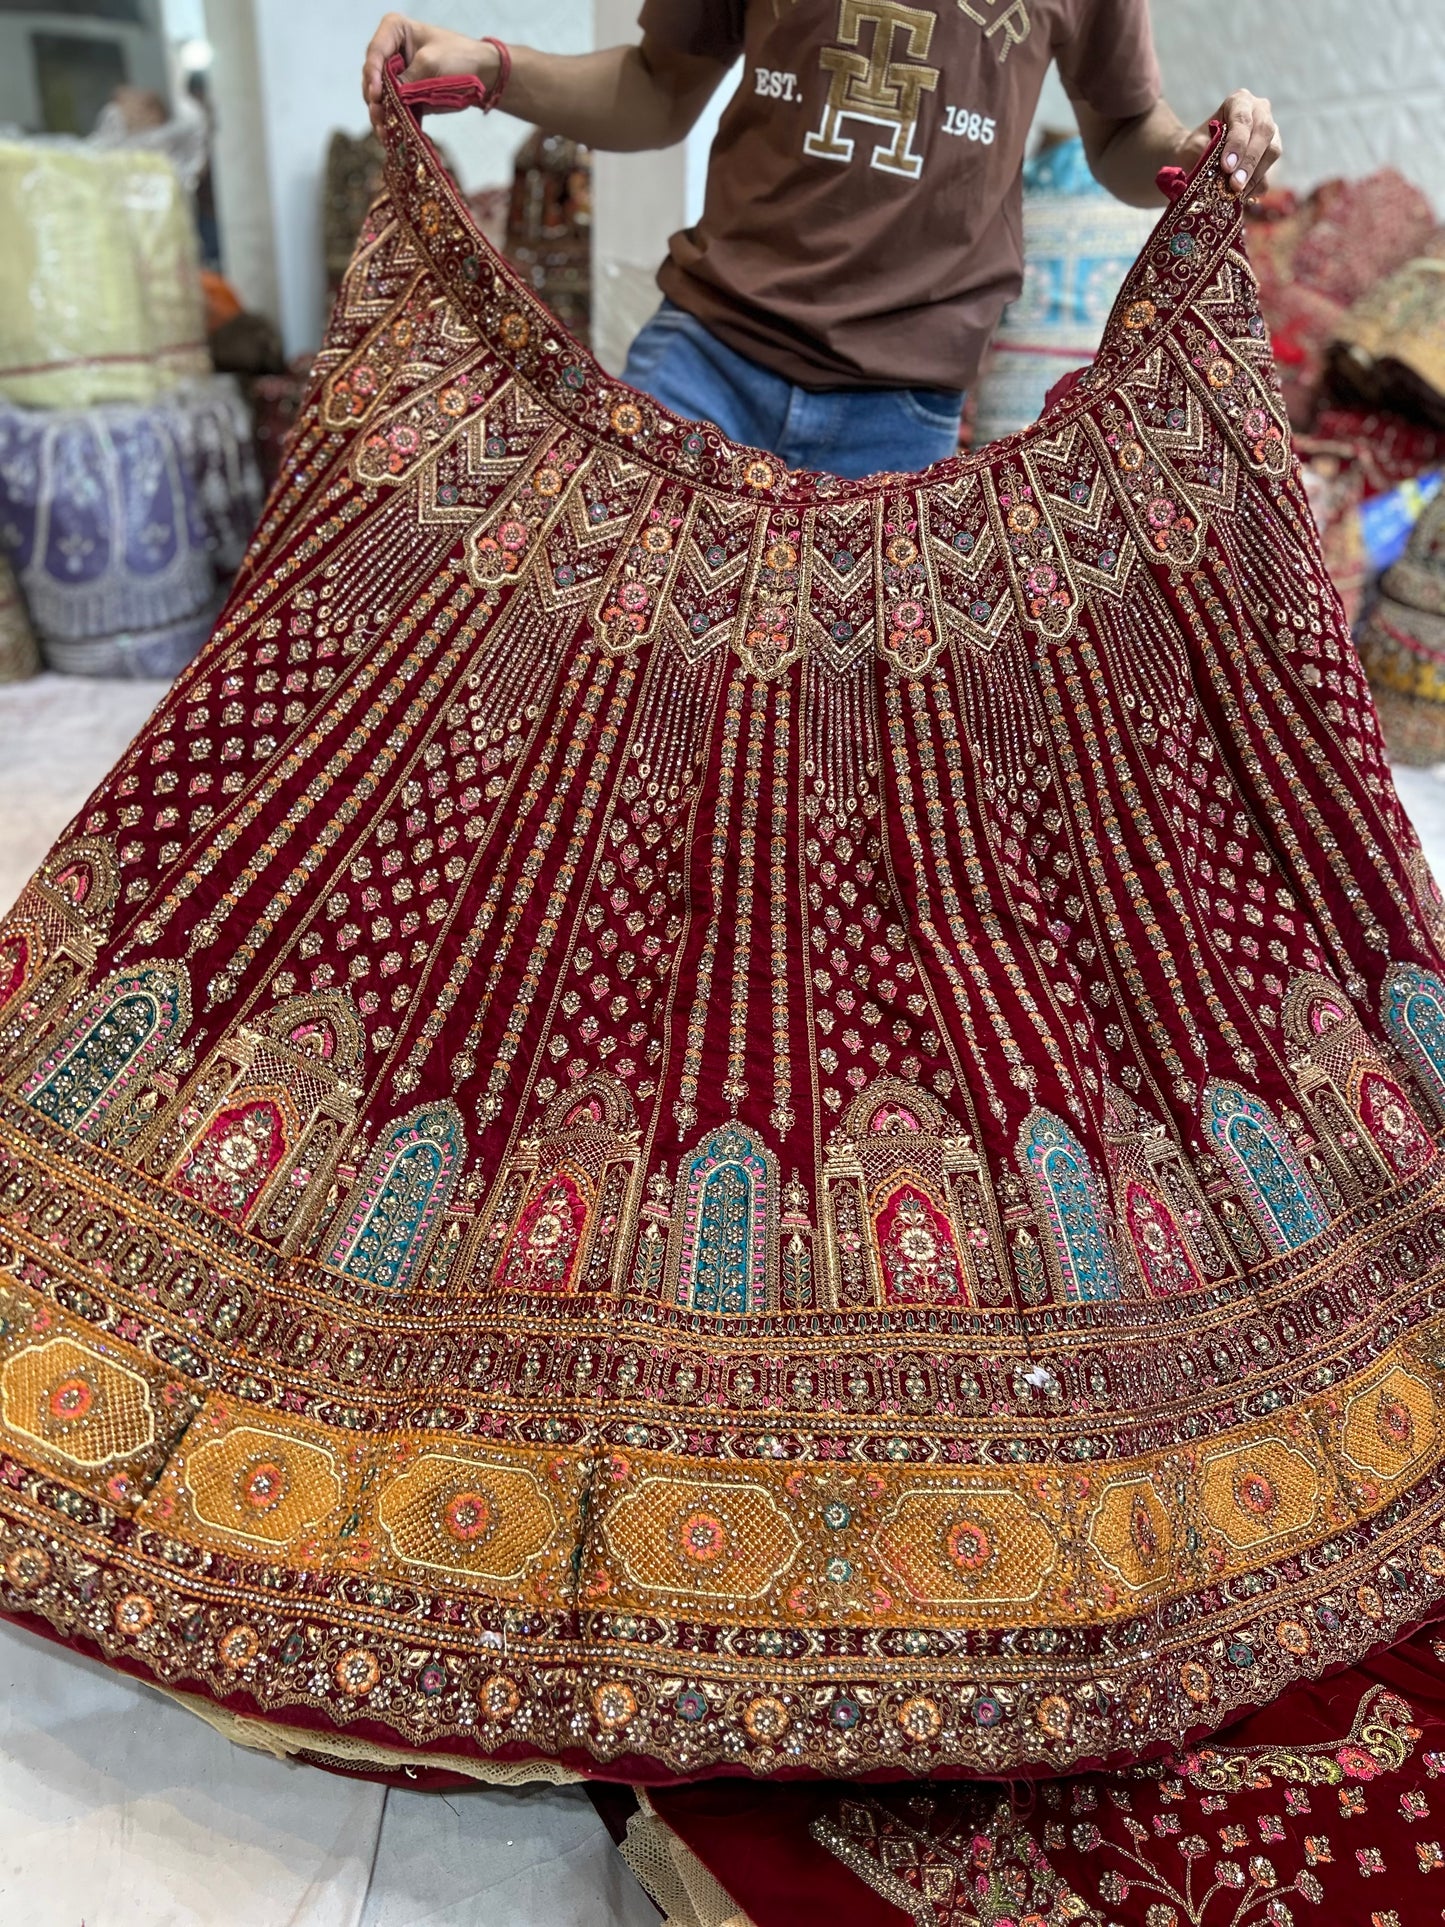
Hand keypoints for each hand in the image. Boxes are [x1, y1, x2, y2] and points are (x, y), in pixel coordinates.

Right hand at [362, 15, 500, 131]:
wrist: (482, 73)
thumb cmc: (459, 56)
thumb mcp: (431, 63)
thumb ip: (407, 80)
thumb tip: (388, 100)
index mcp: (395, 30)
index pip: (375, 51)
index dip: (372, 73)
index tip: (376, 94)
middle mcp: (391, 51)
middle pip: (373, 77)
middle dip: (374, 99)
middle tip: (378, 117)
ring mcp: (396, 75)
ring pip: (380, 97)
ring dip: (380, 115)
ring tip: (383, 132)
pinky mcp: (405, 96)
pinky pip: (394, 110)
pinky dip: (392, 124)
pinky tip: (389, 137)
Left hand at [1174, 89, 1282, 199]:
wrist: (1196, 155)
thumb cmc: (1194, 147)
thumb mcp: (1193, 146)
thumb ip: (1206, 152)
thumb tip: (1222, 171)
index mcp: (1239, 101)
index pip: (1242, 119)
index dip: (1237, 144)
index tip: (1227, 167)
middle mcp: (1259, 111)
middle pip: (1264, 133)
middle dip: (1249, 161)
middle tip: (1235, 185)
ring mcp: (1270, 132)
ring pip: (1272, 151)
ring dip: (1255, 175)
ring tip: (1236, 193)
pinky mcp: (1270, 156)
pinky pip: (1270, 171)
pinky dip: (1256, 186)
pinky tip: (1241, 197)